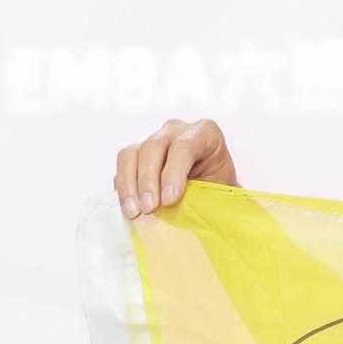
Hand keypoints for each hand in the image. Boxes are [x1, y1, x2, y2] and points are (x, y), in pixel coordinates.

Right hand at [114, 118, 236, 218]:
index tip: (169, 200)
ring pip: (132, 153)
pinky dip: (123, 188)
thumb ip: (203, 196)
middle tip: (148, 209)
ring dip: (130, 185)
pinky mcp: (137, 155)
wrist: (209, 195)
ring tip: (133, 212)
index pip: (184, 145)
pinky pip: (123, 166)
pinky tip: (129, 208)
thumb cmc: (218, 193)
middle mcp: (176, 130)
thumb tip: (180, 211)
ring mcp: (154, 140)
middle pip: (154, 146)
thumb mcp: (219, 193)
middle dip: (148, 180)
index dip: (174, 172)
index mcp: (205, 132)